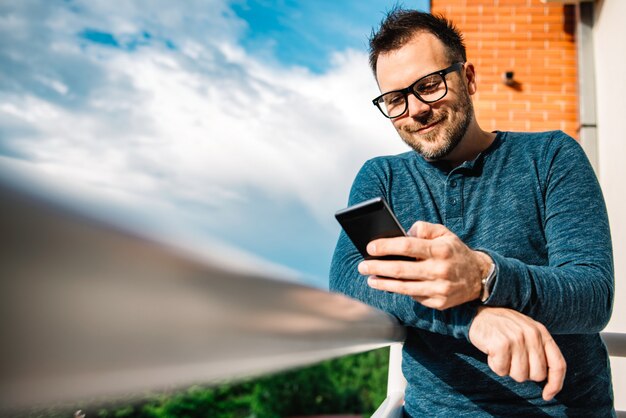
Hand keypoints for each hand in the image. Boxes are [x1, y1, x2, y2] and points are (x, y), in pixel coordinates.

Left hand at [357, 221, 491, 309]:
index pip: (407, 246)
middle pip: (400, 269)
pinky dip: (399, 290)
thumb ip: (425, 228)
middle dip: (377, 267)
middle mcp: (439, 270)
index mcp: (440, 250)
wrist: (479, 277)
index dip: (386, 246)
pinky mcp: (439, 303)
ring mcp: (439, 289)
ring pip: (403, 287)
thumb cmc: (454, 251)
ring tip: (370, 278)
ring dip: (383, 283)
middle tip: (362, 265)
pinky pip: (413, 296)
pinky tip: (388, 285)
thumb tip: (405, 231)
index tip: (370, 247)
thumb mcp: (445, 233)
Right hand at [469, 306, 565, 400]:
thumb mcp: (527, 332)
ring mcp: (516, 339)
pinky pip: (501, 370)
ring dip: (508, 369)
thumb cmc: (504, 328)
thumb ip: (539, 349)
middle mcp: (532, 335)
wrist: (479, 314)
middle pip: (537, 375)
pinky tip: (492, 353)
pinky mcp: (501, 344)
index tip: (546, 395)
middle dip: (524, 373)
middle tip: (512, 360)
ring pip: (519, 375)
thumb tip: (547, 380)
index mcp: (541, 333)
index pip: (558, 364)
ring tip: (501, 354)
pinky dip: (495, 366)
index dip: (555, 384)